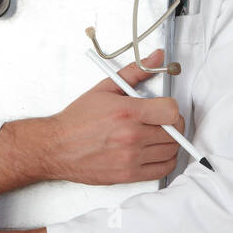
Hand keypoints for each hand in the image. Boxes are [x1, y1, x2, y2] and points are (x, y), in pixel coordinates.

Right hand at [48, 48, 185, 185]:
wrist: (56, 147)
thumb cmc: (78, 120)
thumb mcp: (105, 88)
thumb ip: (135, 72)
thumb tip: (156, 58)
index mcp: (127, 112)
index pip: (171, 111)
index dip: (171, 108)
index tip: (164, 108)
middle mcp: (131, 136)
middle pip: (175, 131)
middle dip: (172, 124)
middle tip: (161, 121)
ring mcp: (131, 158)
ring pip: (171, 150)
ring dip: (170, 142)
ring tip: (157, 135)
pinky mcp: (129, 174)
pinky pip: (163, 169)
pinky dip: (166, 160)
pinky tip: (155, 152)